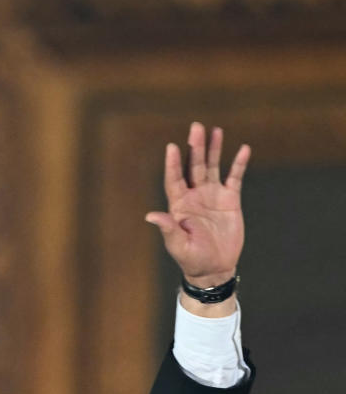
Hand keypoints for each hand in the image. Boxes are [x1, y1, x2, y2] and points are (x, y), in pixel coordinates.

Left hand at [146, 122, 250, 288]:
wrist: (214, 267)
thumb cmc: (191, 257)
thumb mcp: (178, 244)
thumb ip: (167, 228)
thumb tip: (150, 216)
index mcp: (179, 204)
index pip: (174, 179)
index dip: (174, 164)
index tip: (172, 147)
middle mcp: (194, 195)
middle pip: (194, 166)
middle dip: (195, 147)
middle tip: (196, 127)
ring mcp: (212, 195)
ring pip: (213, 166)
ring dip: (213, 149)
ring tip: (215, 130)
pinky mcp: (230, 200)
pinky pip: (235, 178)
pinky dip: (239, 164)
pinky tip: (243, 148)